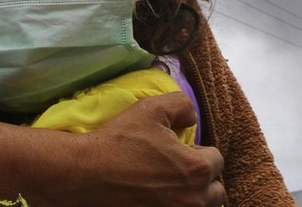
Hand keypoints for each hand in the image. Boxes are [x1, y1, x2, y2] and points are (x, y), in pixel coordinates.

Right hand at [0, 92, 224, 205]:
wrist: (84, 174)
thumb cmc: (119, 141)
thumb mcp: (153, 108)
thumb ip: (183, 105)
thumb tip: (192, 118)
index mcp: (198, 169)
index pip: (217, 160)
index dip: (201, 152)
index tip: (183, 150)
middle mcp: (193, 199)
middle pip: (214, 191)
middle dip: (202, 179)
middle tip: (179, 170)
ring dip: (191, 196)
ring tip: (170, 185)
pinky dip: (172, 205)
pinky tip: (156, 197)